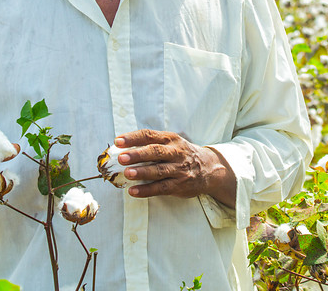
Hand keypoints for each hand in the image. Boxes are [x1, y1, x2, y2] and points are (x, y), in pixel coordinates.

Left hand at [115, 129, 235, 207]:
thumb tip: (122, 148)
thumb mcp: (172, 143)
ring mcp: (179, 169)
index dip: (133, 138)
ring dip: (142, 172)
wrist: (209, 168)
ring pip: (159, 170)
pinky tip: (133, 191)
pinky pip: (162, 188)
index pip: (149, 135)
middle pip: (155, 152)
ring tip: (127, 174)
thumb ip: (152, 144)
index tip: (118, 141)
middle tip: (122, 158)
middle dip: (137, 155)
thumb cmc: (182, 154)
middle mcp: (176, 152)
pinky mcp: (180, 185)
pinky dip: (147, 190)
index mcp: (170, 139)